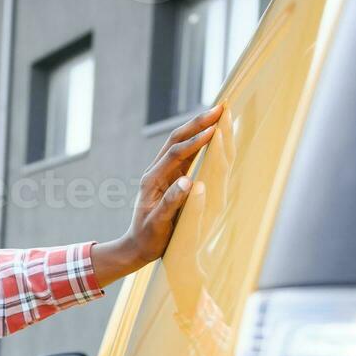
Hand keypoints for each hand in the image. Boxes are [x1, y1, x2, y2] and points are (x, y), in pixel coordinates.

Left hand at [91, 103, 223, 286]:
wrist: (136, 247)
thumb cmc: (148, 239)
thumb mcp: (158, 223)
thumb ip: (171, 202)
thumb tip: (188, 182)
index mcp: (152, 180)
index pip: (175, 154)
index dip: (194, 141)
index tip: (213, 130)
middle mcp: (155, 172)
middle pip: (176, 139)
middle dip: (197, 123)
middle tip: (219, 108)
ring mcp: (161, 173)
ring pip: (180, 142)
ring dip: (198, 126)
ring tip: (217, 113)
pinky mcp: (168, 178)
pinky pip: (184, 153)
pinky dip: (197, 140)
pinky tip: (209, 133)